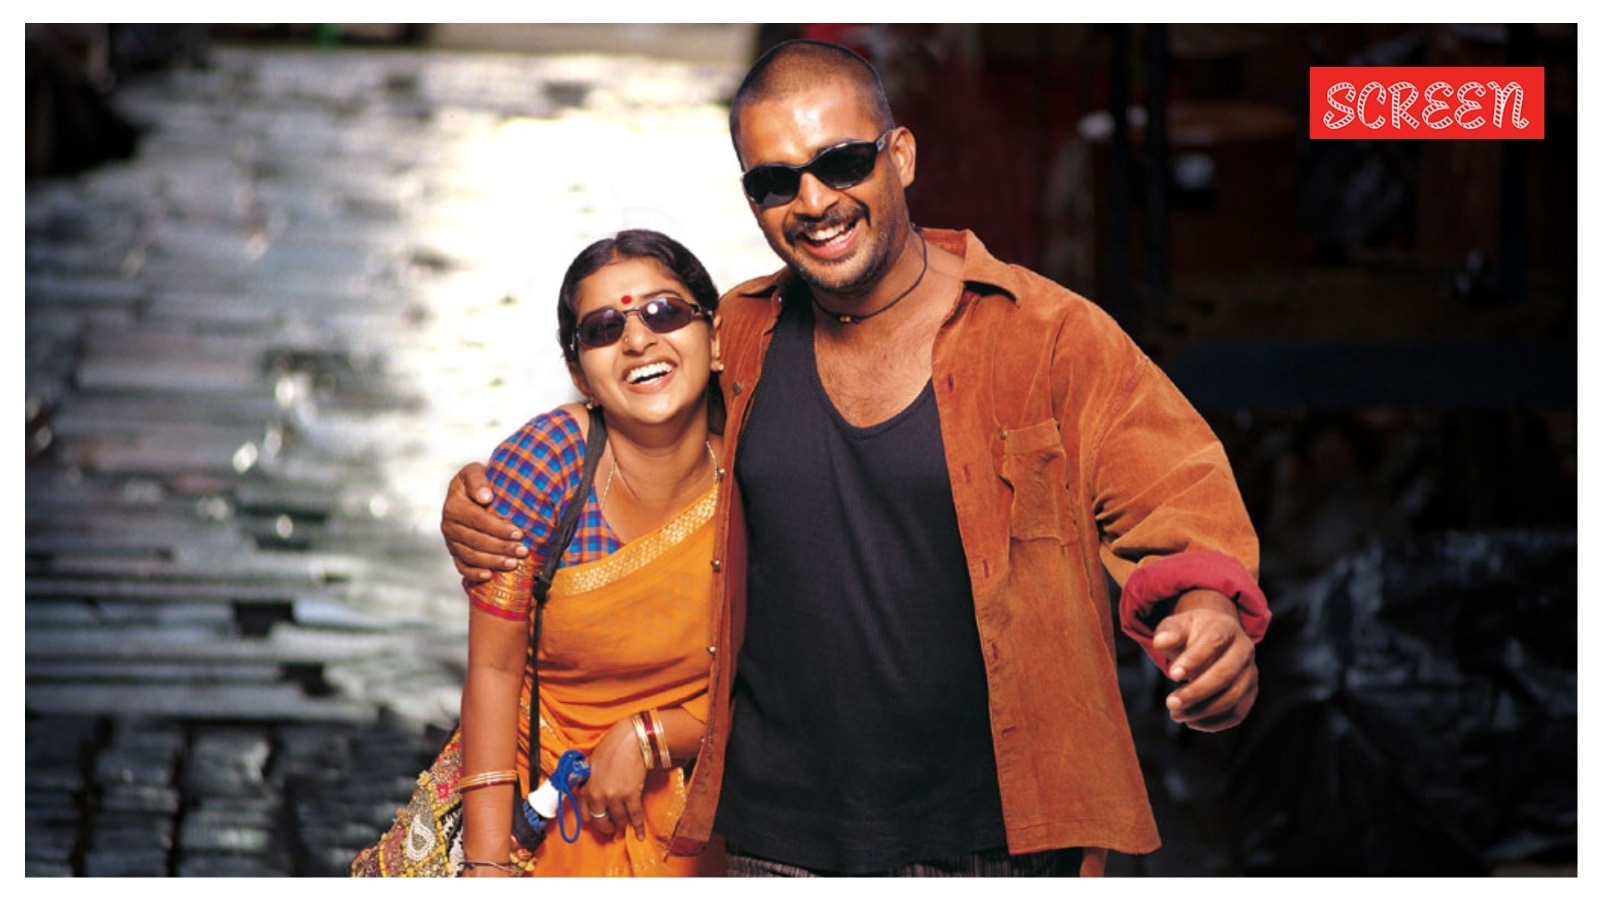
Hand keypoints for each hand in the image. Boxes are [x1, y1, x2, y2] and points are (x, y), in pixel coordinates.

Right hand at [441, 462, 526, 582]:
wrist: (470, 491)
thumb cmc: (478, 481)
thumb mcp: (475, 472)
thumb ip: (478, 480)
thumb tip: (485, 497)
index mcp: (454, 505)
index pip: (478, 520)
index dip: (499, 528)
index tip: (519, 533)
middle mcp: (449, 524)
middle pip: (476, 541)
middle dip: (501, 548)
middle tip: (522, 551)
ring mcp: (451, 541)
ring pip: (471, 556)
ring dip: (493, 562)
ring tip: (514, 564)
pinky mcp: (454, 552)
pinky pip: (462, 567)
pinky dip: (475, 574)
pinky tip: (490, 576)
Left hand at [575, 718, 649, 840]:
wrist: (632, 739)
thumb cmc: (612, 747)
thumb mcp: (592, 764)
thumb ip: (589, 781)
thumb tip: (589, 792)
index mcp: (586, 788)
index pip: (585, 814)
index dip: (592, 820)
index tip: (598, 821)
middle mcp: (598, 796)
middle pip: (600, 821)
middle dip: (606, 827)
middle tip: (611, 828)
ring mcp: (615, 797)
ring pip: (618, 820)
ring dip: (622, 824)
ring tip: (625, 824)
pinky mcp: (631, 796)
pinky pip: (634, 817)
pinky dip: (638, 828)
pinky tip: (640, 835)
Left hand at [1151, 590, 1258, 731]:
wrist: (1214, 638)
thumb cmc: (1191, 633)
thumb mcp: (1178, 625)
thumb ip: (1168, 633)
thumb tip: (1160, 643)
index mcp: (1225, 628)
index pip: (1214, 642)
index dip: (1194, 659)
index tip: (1172, 675)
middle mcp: (1244, 650)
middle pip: (1225, 674)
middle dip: (1196, 692)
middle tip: (1171, 703)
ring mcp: (1250, 673)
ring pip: (1233, 697)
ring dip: (1203, 710)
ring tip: (1176, 714)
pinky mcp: (1249, 693)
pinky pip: (1237, 713)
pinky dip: (1214, 722)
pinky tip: (1191, 721)